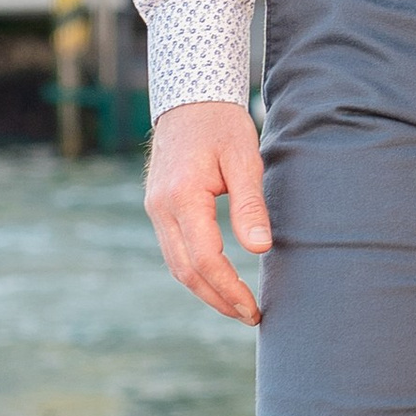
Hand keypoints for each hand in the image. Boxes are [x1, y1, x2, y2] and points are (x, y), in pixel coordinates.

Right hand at [145, 99, 271, 326]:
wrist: (189, 100)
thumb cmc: (222, 125)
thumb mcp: (245, 158)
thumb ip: (250, 204)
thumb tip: (260, 249)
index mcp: (182, 197)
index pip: (205, 259)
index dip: (229, 288)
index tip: (253, 307)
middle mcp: (161, 209)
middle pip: (186, 271)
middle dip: (217, 299)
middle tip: (250, 315)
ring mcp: (155, 210)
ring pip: (177, 264)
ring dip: (206, 290)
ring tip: (238, 306)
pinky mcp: (159, 209)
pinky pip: (175, 250)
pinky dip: (196, 271)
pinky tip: (219, 280)